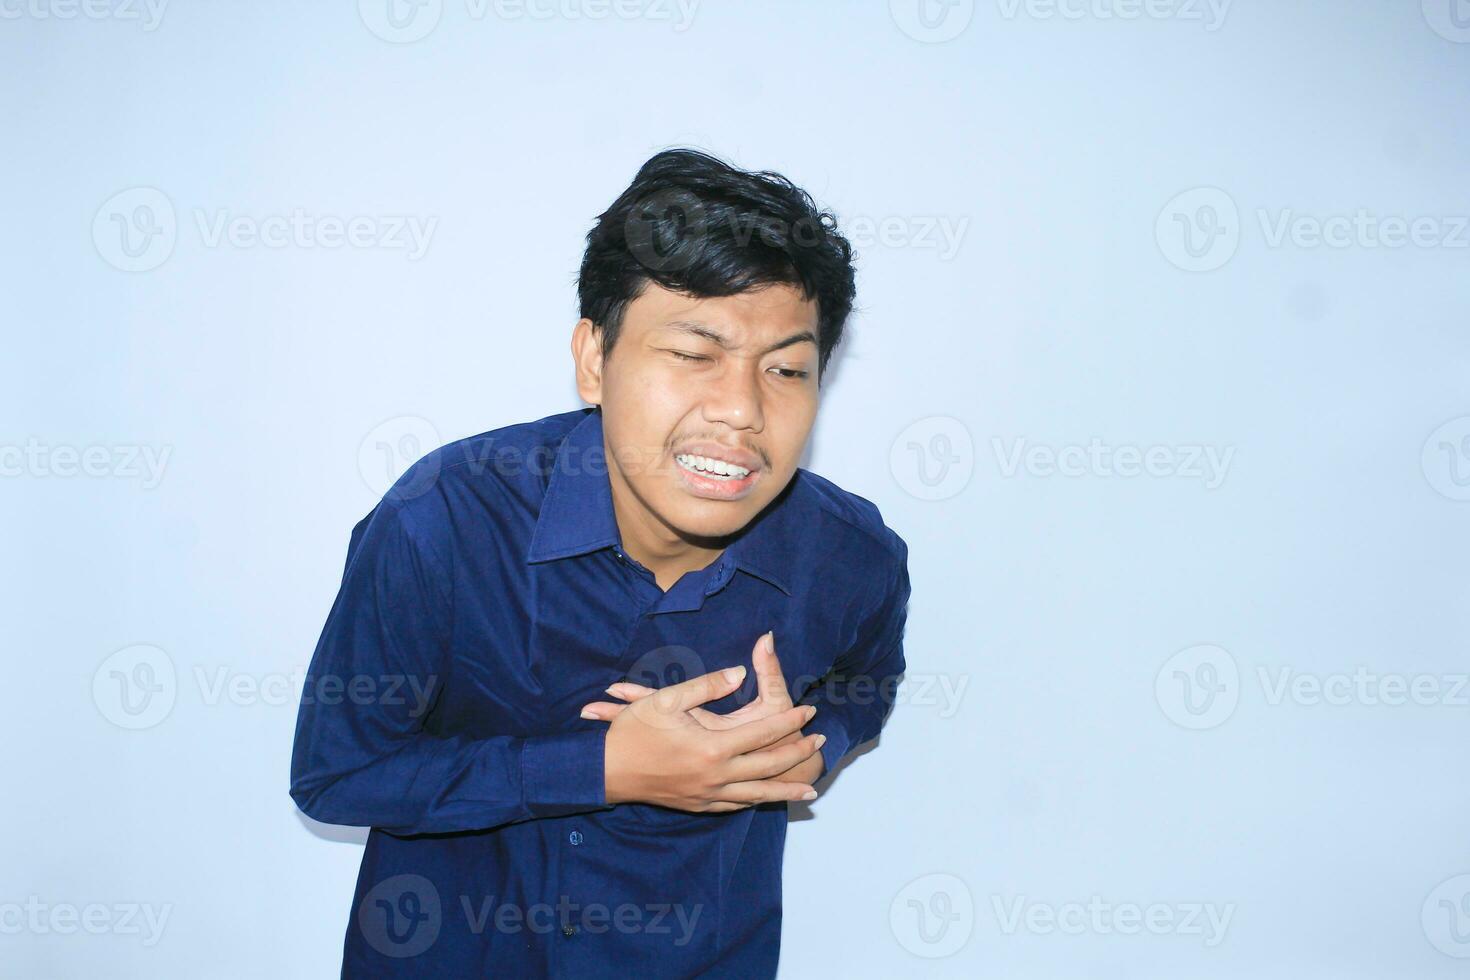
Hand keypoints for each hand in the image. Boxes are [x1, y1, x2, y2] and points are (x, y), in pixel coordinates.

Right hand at [600, 661, 824, 812]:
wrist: (605, 772)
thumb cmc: (633, 732)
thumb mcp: (667, 699)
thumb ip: (707, 685)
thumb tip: (740, 673)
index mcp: (712, 747)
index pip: (764, 732)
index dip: (790, 720)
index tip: (809, 709)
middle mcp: (715, 776)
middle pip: (769, 766)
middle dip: (797, 751)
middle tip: (820, 740)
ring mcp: (707, 796)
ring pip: (757, 794)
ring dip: (785, 788)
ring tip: (810, 788)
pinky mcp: (697, 806)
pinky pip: (735, 806)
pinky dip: (755, 801)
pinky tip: (764, 798)